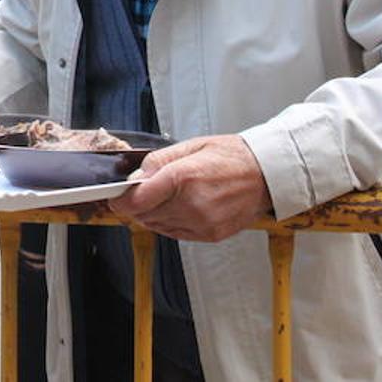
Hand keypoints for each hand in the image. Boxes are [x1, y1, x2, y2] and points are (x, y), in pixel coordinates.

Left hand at [107, 134, 271, 241]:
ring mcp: (202, 222)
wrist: (267, 174)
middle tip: (138, 193)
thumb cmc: (231, 156)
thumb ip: (158, 162)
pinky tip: (177, 208)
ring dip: (151, 214)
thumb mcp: (191, 146)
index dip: (120, 201)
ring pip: (158, 225)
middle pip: (144, 214)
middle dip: (136, 205)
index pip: (138, 200)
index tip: (115, 198)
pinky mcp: (210, 234)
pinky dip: (168, 222)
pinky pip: (175, 233)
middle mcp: (191, 204)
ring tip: (162, 197)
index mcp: (183, 177)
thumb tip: (135, 178)